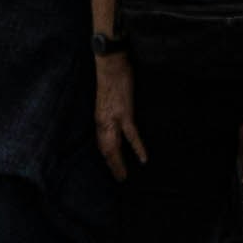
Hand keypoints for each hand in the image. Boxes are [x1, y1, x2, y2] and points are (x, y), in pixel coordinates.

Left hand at [93, 52, 145, 173]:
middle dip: (112, 165)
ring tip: (124, 176)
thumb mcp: (107, 97)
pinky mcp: (124, 113)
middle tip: (119, 178)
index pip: (101, 142)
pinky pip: (131, 135)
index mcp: (99, 117)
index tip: (111, 166)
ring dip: (118, 163)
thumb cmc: (110, 76)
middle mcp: (102, 121)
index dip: (107, 156)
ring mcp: (112, 119)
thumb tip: (115, 115)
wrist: (110, 63)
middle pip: (105, 149)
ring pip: (113, 147)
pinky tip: (143, 159)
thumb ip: (109, 109)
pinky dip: (137, 148)